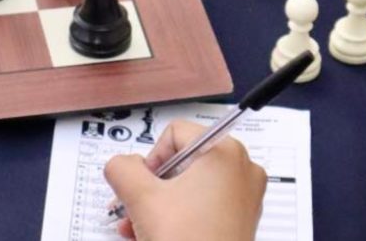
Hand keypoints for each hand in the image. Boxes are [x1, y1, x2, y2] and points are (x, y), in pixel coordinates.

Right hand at [104, 120, 266, 240]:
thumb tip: (121, 164)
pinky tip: (155, 233)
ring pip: (189, 187)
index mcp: (224, 152)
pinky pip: (202, 206)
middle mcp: (241, 168)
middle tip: (135, 205)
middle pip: (181, 162)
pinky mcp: (241, 218)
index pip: (174, 134)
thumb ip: (122, 168)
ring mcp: (244, 195)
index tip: (143, 185)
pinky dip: (178, 215)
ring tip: (139, 225)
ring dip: (159, 204)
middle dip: (151, 187)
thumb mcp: (141, 197)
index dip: (151, 159)